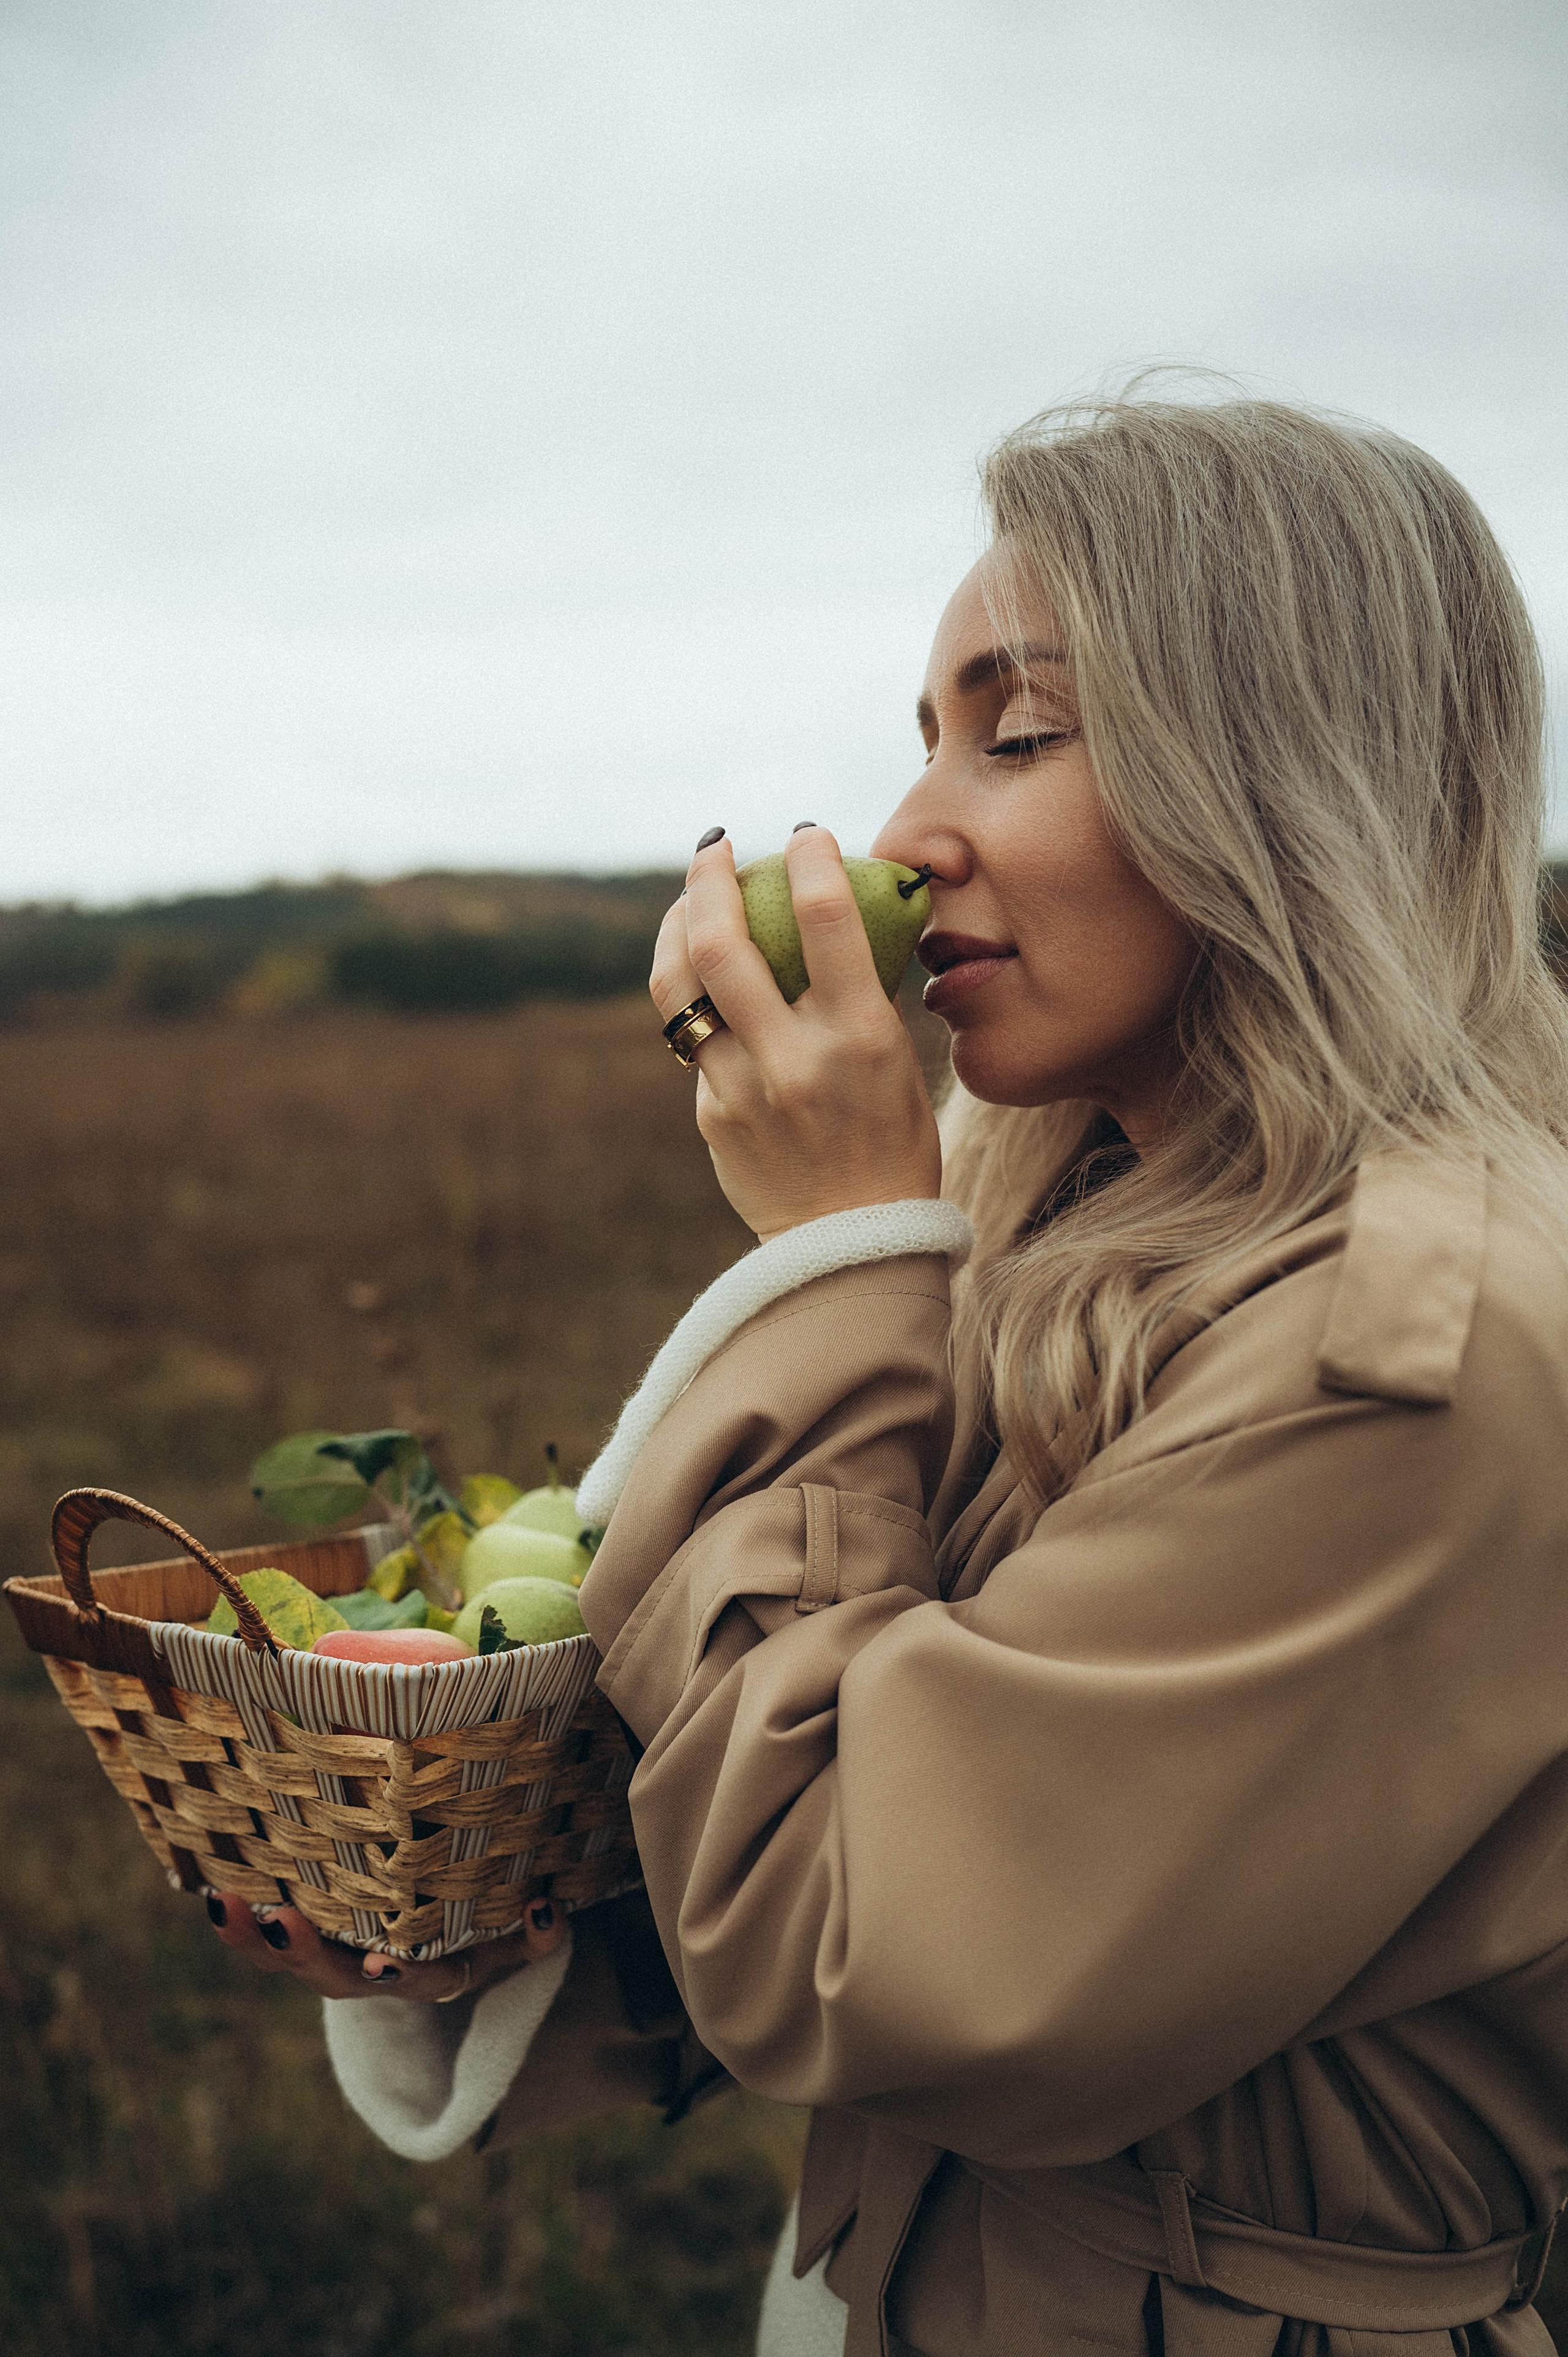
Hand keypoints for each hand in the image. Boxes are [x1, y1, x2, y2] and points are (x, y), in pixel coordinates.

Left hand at [206, 1891, 566, 2001]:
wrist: (439, 1950)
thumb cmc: (484, 1934)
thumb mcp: (515, 1943)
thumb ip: (537, 1936)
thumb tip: (546, 1907)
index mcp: (427, 1974)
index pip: (411, 1980)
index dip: (394, 1973)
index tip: (378, 1963)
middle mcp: (373, 1974)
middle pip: (333, 1977)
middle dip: (304, 1953)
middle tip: (279, 1922)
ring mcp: (335, 1959)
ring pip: (289, 1959)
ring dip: (252, 1938)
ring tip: (222, 1906)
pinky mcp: (307, 1938)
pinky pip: (269, 1936)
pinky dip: (240, 1922)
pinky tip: (211, 1891)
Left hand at [651, 827, 941, 1240]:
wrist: (852, 1248)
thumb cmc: (891, 1143)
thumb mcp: (897, 1062)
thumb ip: (861, 996)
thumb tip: (840, 916)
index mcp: (862, 1038)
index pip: (826, 919)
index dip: (809, 860)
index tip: (804, 835)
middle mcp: (796, 1059)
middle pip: (722, 941)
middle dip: (709, 877)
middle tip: (714, 846)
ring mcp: (744, 1090)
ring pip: (681, 986)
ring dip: (677, 927)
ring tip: (689, 901)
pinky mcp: (712, 1115)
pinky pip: (695, 1042)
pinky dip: (700, 1004)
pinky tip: (711, 989)